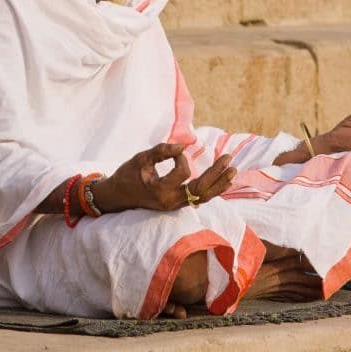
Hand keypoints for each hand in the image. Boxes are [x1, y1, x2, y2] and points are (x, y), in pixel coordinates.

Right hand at [93, 143, 235, 212]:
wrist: (117, 196)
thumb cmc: (127, 175)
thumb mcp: (141, 159)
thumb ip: (161, 151)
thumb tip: (184, 145)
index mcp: (160, 190)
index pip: (183, 173)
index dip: (181, 158)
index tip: (175, 151)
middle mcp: (170, 201)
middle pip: (201, 189)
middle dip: (216, 174)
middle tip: (229, 158)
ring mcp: (175, 206)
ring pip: (203, 197)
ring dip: (219, 184)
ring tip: (233, 171)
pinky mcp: (176, 205)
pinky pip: (199, 199)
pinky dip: (212, 190)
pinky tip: (223, 181)